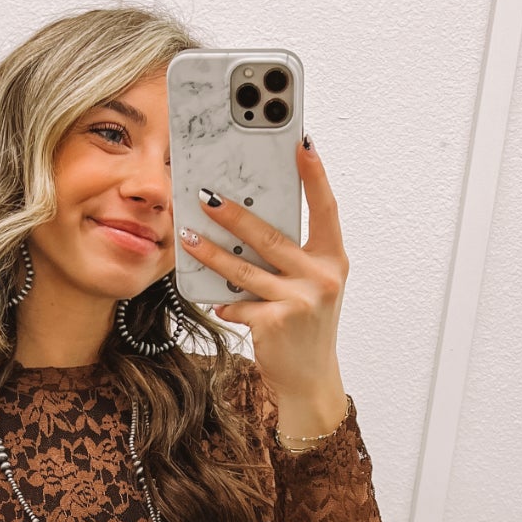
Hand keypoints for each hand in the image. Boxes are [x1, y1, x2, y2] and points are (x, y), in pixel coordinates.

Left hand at [177, 137, 349, 414]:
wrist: (309, 378)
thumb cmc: (305, 325)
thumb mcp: (310, 287)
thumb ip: (291, 257)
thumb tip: (247, 222)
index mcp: (333, 261)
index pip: (326, 209)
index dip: (315, 175)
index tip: (302, 143)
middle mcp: (322, 278)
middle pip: (271, 237)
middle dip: (236, 216)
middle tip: (207, 195)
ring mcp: (300, 302)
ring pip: (245, 269)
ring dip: (212, 252)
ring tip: (188, 236)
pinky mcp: (275, 324)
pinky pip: (239, 304)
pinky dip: (224, 301)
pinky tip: (213, 299)